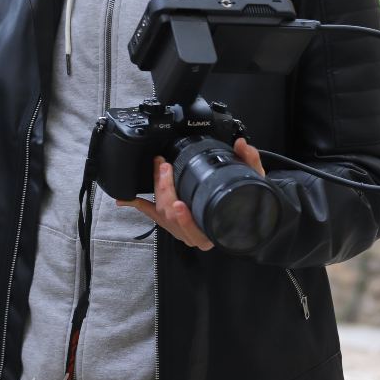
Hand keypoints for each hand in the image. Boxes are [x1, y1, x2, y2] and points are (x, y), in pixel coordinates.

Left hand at [119, 138, 264, 250]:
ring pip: (161, 213)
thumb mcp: (255, 183)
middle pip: (172, 217)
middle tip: (165, 167)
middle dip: (165, 190)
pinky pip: (151, 213)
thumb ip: (250, 163)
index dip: (184, 218)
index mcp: (213, 230)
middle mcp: (195, 234)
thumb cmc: (246, 202)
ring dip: (157, 189)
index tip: (179, 202)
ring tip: (159, 169)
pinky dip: (137, 204)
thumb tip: (242, 144)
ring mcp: (181, 229)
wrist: (243, 216)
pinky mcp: (171, 221)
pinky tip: (124, 199)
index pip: (194, 228)